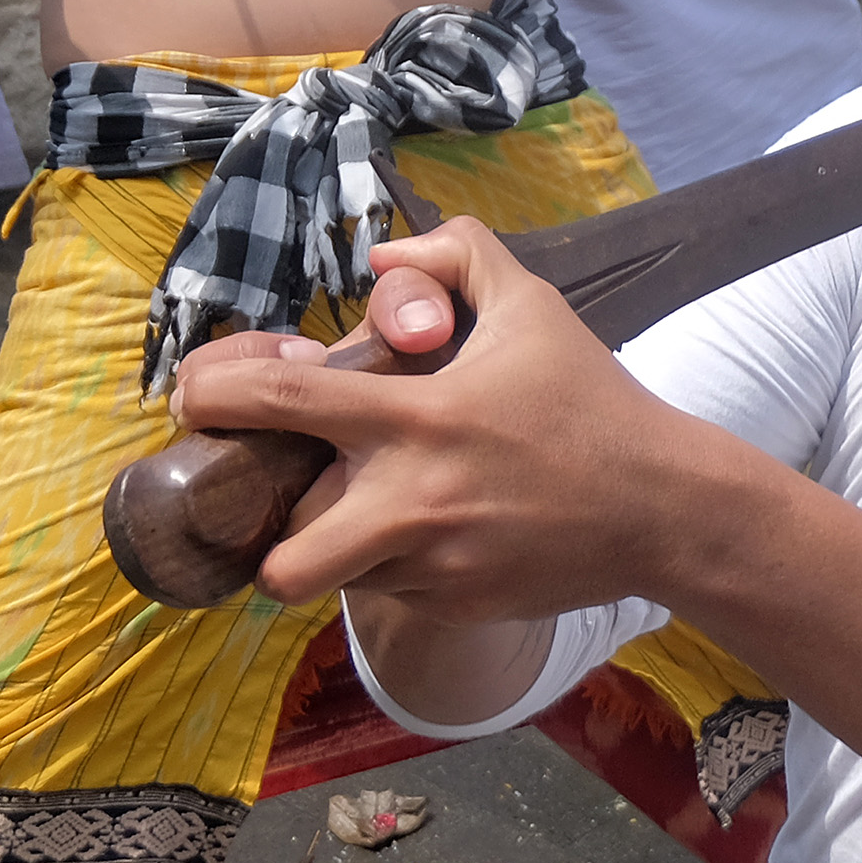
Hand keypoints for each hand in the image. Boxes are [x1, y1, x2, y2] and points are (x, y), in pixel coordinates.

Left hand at [167, 221, 700, 615]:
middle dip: (255, 541)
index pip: (279, 404)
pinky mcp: (457, 606)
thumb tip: (379, 257)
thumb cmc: (591, 402)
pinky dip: (391, 567)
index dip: (211, 396)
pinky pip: (390, 594)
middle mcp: (413, 503)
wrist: (666, 508)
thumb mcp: (534, 307)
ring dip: (328, 551)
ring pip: (333, 579)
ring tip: (356, 513)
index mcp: (418, 419)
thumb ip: (458, 256)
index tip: (196, 397)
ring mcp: (434, 566)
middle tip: (273, 501)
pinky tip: (431, 533)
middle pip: (281, 561)